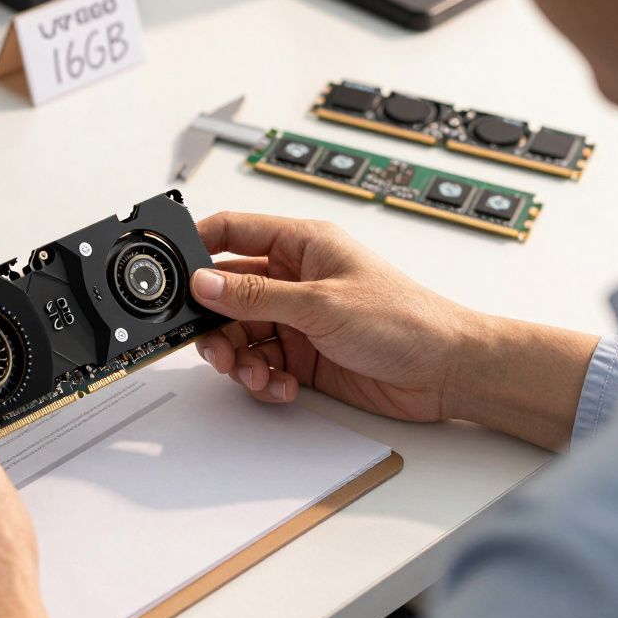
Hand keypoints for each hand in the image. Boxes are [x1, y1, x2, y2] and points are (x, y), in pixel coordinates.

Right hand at [189, 212, 596, 449]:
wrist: (448, 372)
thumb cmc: (408, 320)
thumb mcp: (322, 304)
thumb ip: (256, 295)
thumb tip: (205, 282)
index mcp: (301, 244)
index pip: (231, 232)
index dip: (196, 247)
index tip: (169, 272)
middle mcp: (294, 278)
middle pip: (226, 293)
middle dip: (215, 323)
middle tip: (215, 346)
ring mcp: (297, 318)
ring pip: (239, 334)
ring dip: (239, 358)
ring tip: (256, 373)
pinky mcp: (303, 355)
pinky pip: (260, 363)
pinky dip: (262, 379)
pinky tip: (281, 386)